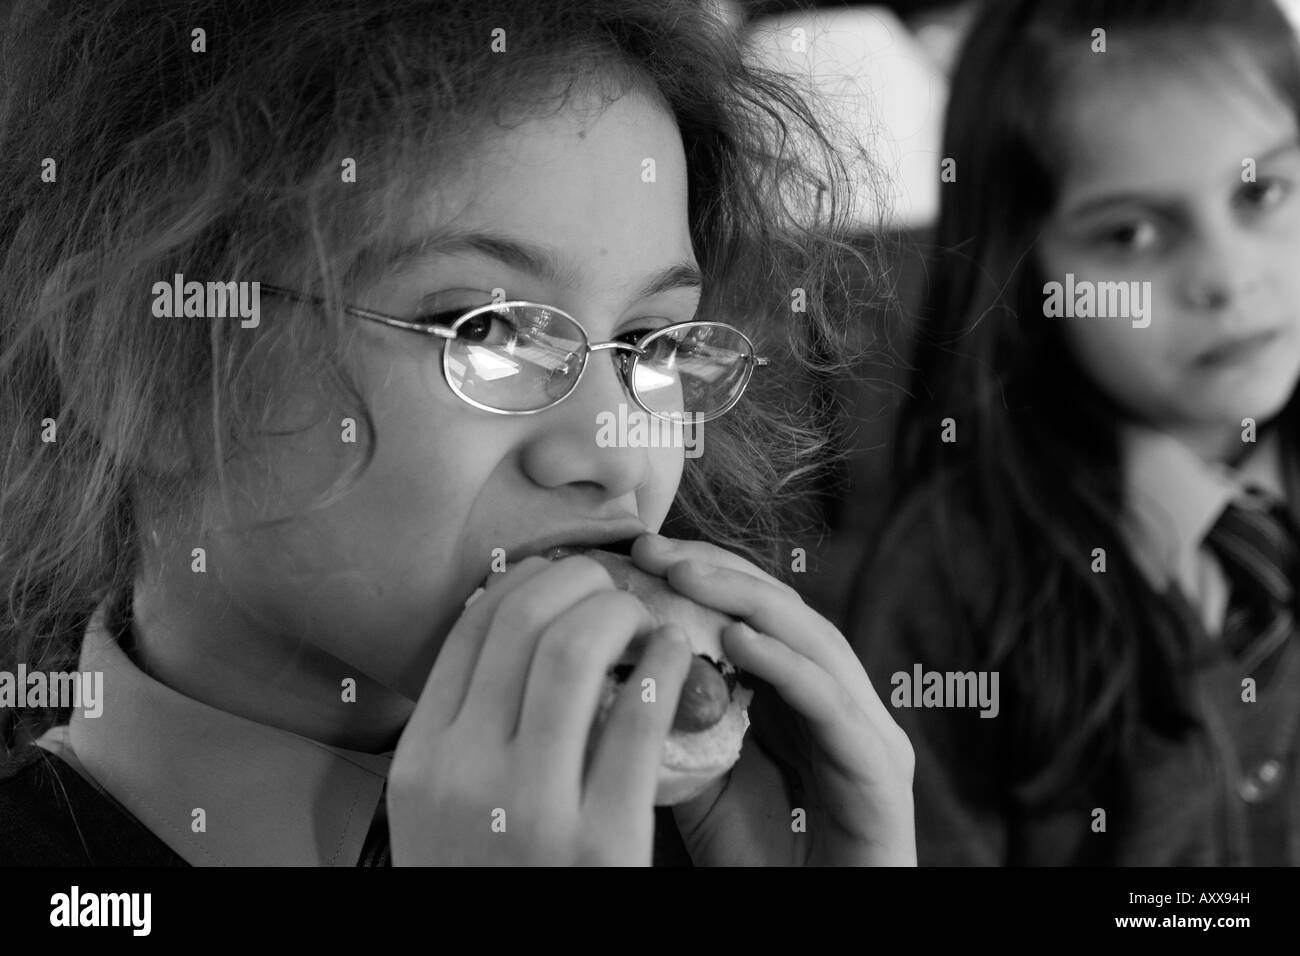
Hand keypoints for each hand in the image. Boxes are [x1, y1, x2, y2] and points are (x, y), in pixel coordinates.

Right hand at [388, 555, 692, 864]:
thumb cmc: (489, 878)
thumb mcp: (441, 808)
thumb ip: (464, 730)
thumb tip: (514, 628)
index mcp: (419, 758)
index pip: (472, 626)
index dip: (528, 579)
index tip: (563, 575)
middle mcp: (462, 772)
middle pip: (525, 620)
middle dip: (582, 582)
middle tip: (615, 587)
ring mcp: (529, 807)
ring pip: (578, 649)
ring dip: (624, 612)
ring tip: (646, 619)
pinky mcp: (600, 839)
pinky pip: (640, 718)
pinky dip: (668, 667)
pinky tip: (679, 658)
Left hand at [630, 534, 915, 865]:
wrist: (815, 921)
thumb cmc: (756, 858)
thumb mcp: (698, 778)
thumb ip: (674, 721)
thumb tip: (613, 664)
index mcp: (799, 694)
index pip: (752, 612)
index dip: (701, 573)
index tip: (636, 552)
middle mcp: (838, 699)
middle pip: (783, 612)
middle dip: (718, 572)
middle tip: (654, 549)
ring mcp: (866, 729)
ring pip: (813, 642)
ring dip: (747, 602)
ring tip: (685, 576)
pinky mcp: (880, 769)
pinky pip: (831, 705)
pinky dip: (786, 666)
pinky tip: (739, 640)